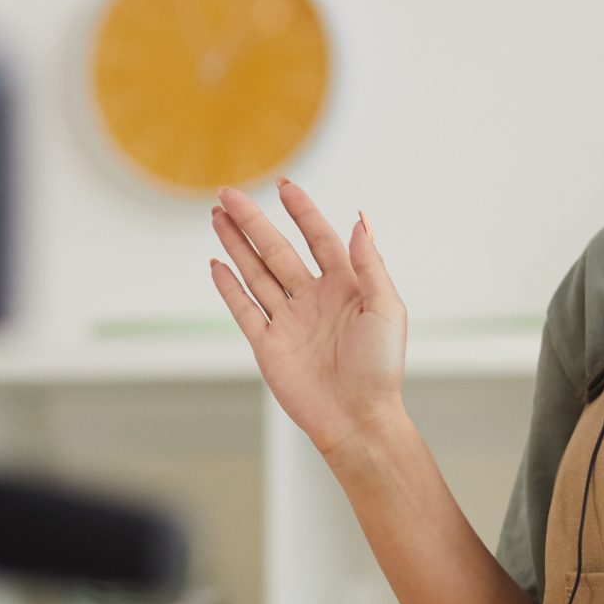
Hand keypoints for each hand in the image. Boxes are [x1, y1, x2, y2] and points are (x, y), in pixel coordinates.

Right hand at [209, 179, 407, 458]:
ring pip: (256, 273)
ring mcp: (289, 320)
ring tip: (216, 216)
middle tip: (228, 194)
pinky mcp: (268, 345)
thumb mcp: (386, 308)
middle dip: (252, 221)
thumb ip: (370, 264)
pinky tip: (216, 264)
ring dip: (236, 245)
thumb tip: (359, 220)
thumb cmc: (381, 367)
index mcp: (346, 286)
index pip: (319, 238)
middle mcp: (314, 298)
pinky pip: (244, 309)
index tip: (282, 186)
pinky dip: (229, 287)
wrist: (358, 418)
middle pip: (276, 250)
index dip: (301, 211)